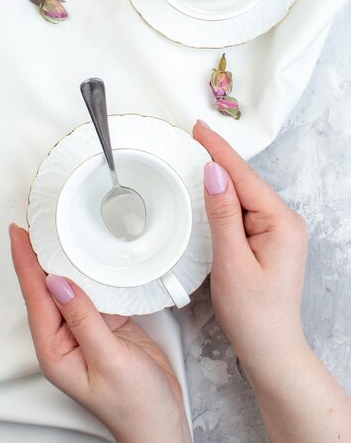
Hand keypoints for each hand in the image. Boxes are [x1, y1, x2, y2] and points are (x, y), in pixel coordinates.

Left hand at [9, 225, 190, 442]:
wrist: (161, 420)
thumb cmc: (134, 404)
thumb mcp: (108, 360)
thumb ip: (83, 319)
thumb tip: (58, 282)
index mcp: (55, 349)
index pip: (35, 296)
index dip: (25, 261)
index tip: (19, 232)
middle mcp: (65, 337)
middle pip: (47, 287)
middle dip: (39, 254)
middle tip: (37, 221)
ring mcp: (86, 330)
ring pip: (72, 286)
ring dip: (67, 259)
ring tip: (61, 230)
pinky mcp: (107, 325)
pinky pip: (96, 291)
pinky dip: (94, 271)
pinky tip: (94, 255)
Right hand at [193, 121, 350, 441]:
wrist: (270, 347)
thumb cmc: (253, 313)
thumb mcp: (231, 261)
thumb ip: (222, 213)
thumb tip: (213, 173)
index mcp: (280, 222)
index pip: (243, 175)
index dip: (218, 150)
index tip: (198, 128)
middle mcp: (285, 221)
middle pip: (245, 180)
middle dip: (218, 158)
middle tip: (191, 137)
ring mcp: (278, 230)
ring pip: (244, 193)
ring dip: (220, 177)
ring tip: (196, 156)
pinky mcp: (269, 238)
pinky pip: (244, 208)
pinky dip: (225, 198)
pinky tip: (212, 190)